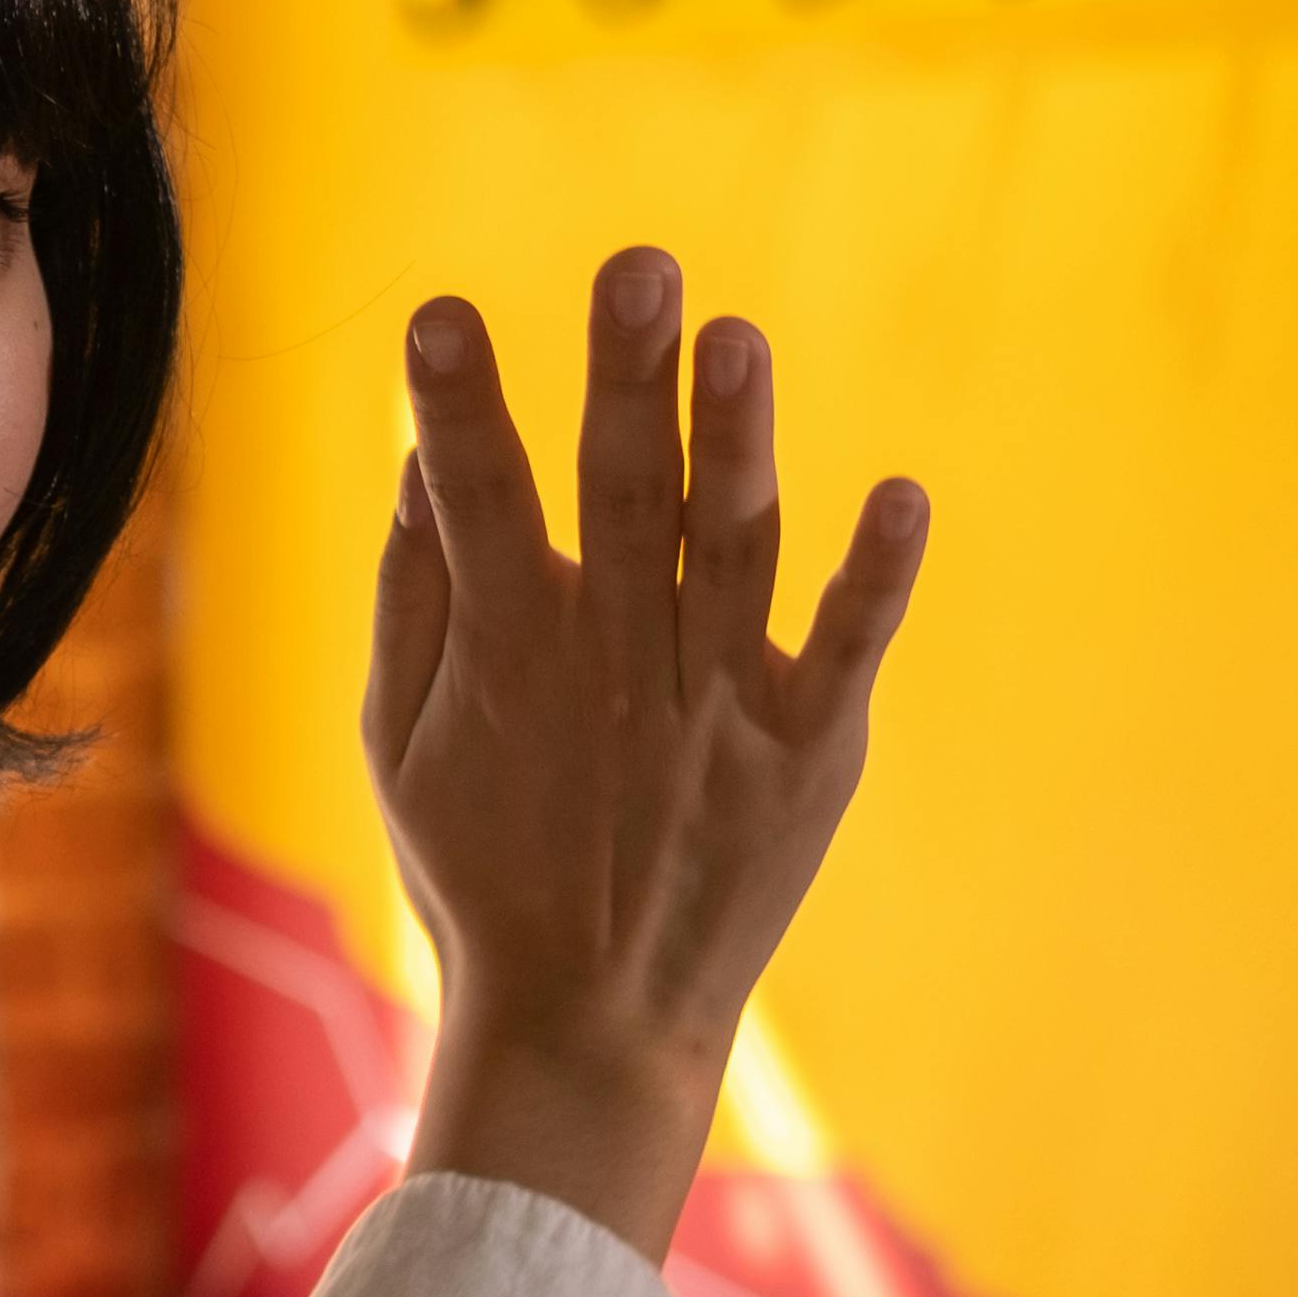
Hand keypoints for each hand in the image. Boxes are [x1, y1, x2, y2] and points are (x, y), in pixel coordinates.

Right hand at [367, 248, 926, 1260]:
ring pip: (731, 550)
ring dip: (738, 444)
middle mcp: (615, 666)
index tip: (443, 315)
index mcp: (507, 654)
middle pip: (623, 496)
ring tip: (738, 341)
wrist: (591, 1027)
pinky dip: (872, 579)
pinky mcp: (805, 751)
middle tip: (639, 269)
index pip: (474, 501)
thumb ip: (410, 601)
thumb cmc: (482, 873)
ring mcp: (717, 708)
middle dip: (626, 378)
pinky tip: (901, 498)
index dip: (457, 407)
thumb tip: (418, 462)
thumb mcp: (397, 747)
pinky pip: (844, 649)